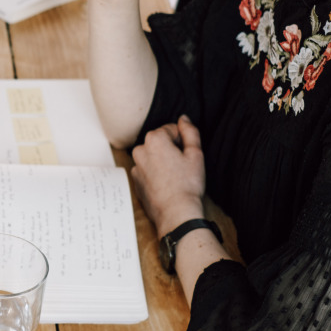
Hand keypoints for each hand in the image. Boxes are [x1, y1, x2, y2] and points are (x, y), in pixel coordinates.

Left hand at [130, 115, 205, 237]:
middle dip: (171, 150)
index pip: (171, 130)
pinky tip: (166, 184)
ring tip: (175, 177)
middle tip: (182, 167)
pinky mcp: (135, 180)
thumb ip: (190, 132)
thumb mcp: (195, 154)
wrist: (175, 212)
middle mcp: (140, 150)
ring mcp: (135, 166)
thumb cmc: (187, 184)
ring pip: (153, 156)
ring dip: (162, 161)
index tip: (186, 155)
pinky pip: (147, 170)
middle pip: (160, 142)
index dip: (182, 141)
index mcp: (154, 139)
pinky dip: (155, 173)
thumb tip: (184, 118)